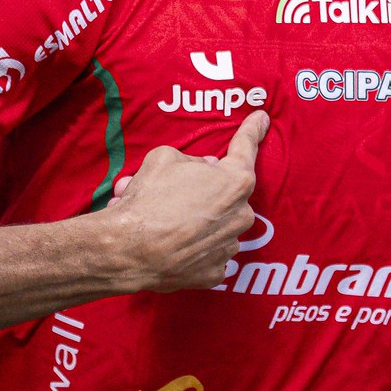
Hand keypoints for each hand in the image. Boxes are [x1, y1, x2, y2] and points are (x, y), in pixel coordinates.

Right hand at [99, 109, 267, 292]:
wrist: (128, 249)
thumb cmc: (148, 199)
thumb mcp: (165, 158)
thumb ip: (191, 161)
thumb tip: (202, 168)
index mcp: (235, 181)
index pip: (245, 148)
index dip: (253, 130)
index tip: (261, 118)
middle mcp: (241, 215)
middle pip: (227, 193)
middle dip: (205, 189)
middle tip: (172, 190)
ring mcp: (229, 246)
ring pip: (217, 224)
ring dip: (196, 219)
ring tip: (161, 219)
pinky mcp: (215, 272)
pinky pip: (207, 252)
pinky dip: (192, 247)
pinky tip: (168, 243)